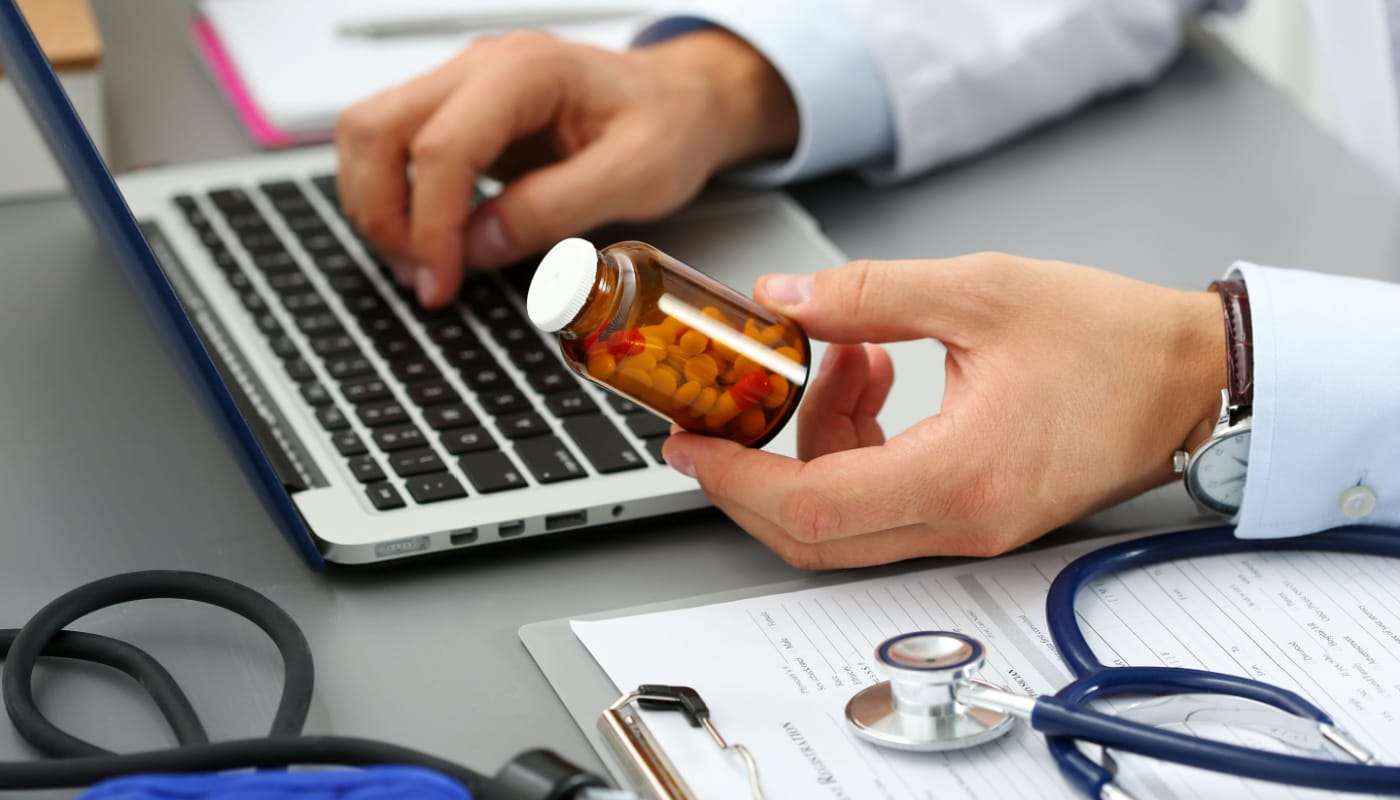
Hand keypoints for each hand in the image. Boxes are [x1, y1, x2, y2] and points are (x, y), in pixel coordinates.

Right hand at [334, 29, 797, 307]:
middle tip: (423, 278)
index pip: (441, 147)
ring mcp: (462, 86)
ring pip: (368, 134)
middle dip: (382, 214)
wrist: (681, 102)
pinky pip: (393, 149)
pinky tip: (431, 242)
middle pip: (374, 128)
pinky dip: (395, 200)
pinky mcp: (458, 114)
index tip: (441, 282)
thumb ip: (555, 210)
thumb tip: (474, 247)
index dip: (430, 225)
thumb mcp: (635, 178)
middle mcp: (480, 68)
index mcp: (527, 72)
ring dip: (377, 207)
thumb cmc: (668, 127)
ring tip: (423, 267)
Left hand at [662, 254, 1227, 567]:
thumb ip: (870, 295)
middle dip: (757, 472)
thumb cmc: (1115, 343)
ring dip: (819, 438)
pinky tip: (878, 380)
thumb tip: (785, 299)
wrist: (1192, 382)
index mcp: (959, 475)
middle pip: (814, 533)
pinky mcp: (977, 514)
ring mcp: (970, 527)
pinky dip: (857, 447)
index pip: (811, 507)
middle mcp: (962, 521)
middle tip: (731, 410)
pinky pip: (885, 502)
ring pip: (846, 517)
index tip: (691, 447)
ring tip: (852, 353)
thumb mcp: (981, 292)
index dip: (735, 482)